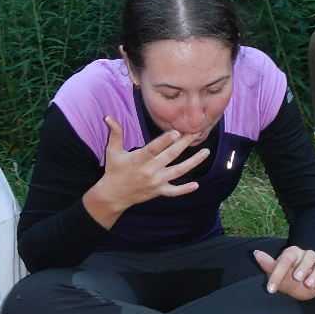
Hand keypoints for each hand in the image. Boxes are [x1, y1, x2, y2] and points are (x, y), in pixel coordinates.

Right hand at [95, 116, 210, 212]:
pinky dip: (184, 189)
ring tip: (206, 152)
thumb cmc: (114, 170)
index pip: (154, 148)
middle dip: (184, 143)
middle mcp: (149, 170)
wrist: (113, 196)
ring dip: (193, 162)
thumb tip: (108, 117)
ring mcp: (155, 182)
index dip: (165, 140)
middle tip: (196, 132)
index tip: (177, 132)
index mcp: (139, 159)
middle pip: (170, 155)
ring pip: (178, 171)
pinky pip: (173, 191)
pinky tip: (196, 184)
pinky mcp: (158, 191)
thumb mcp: (112, 151)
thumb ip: (115, 133)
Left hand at [253, 246, 314, 301]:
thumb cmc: (284, 276)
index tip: (271, 288)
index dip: (278, 273)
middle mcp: (306, 257)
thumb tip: (256, 253)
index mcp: (292, 253)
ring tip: (309, 284)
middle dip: (303, 267)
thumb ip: (267, 264)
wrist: (297, 285)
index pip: (286, 259)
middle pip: (309, 256)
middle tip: (297, 278)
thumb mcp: (275, 272)